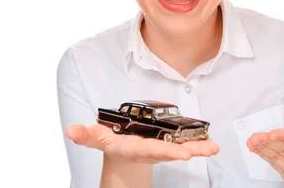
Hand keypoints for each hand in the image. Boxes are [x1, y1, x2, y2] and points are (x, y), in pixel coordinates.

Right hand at [66, 123, 219, 163]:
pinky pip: (186, 144)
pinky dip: (200, 144)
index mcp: (133, 148)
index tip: (180, 153)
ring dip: (198, 149)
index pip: (149, 150)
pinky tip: (213, 144)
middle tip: (197, 153)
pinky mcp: (169, 143)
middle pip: (169, 152)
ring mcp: (161, 148)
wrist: (121, 149)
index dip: (165, 151)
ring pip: (181, 149)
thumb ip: (84, 134)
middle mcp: (149, 150)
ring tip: (213, 148)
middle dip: (183, 152)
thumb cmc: (111, 139)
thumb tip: (70, 131)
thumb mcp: (96, 137)